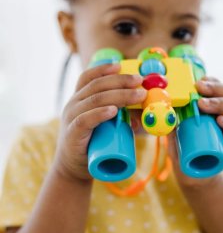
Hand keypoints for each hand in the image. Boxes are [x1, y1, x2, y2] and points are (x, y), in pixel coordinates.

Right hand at [53, 63, 145, 181]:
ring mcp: (71, 118)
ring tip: (137, 95)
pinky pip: (85, 119)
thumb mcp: (105, 127)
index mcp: (79, 99)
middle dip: (120, 81)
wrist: (74, 167)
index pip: (88, 77)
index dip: (103, 69)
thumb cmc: (92, 144)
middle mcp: (73, 104)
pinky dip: (100, 113)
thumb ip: (118, 118)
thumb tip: (141, 114)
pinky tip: (113, 110)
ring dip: (119, 96)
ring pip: (94, 100)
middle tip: (140, 81)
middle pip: (96, 86)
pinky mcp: (73, 133)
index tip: (122, 65)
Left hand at [167, 77, 222, 186]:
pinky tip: (221, 120)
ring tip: (204, 105)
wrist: (189, 171)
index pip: (216, 87)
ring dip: (221, 103)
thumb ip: (168, 117)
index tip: (196, 82)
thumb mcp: (172, 129)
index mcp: (210, 106)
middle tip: (199, 89)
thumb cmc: (181, 146)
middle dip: (215, 89)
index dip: (210, 81)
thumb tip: (161, 103)